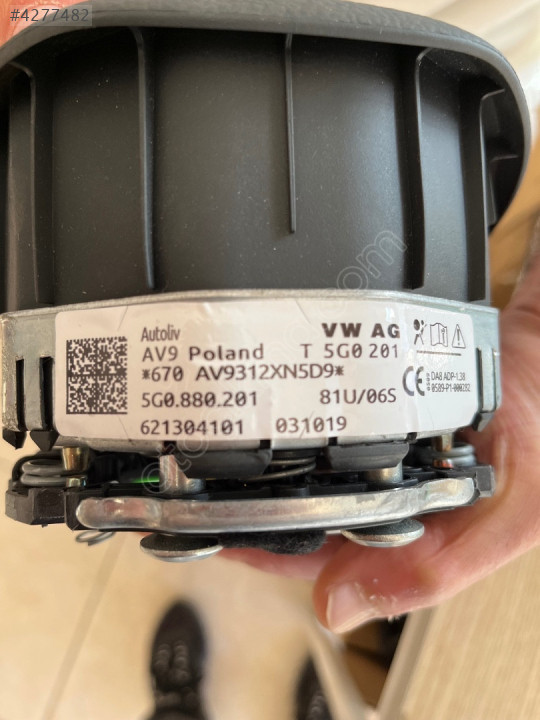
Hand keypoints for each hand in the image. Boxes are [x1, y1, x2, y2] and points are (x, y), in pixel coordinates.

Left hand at [225, 244, 539, 633]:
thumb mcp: (516, 513)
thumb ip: (438, 567)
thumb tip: (339, 607)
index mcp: (423, 537)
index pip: (332, 561)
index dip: (272, 554)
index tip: (219, 536)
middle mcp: (400, 497)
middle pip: (314, 512)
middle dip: (262, 506)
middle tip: (204, 492)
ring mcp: (390, 451)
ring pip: (321, 467)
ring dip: (280, 466)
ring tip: (226, 456)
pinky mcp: (385, 409)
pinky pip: (335, 422)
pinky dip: (308, 422)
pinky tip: (278, 414)